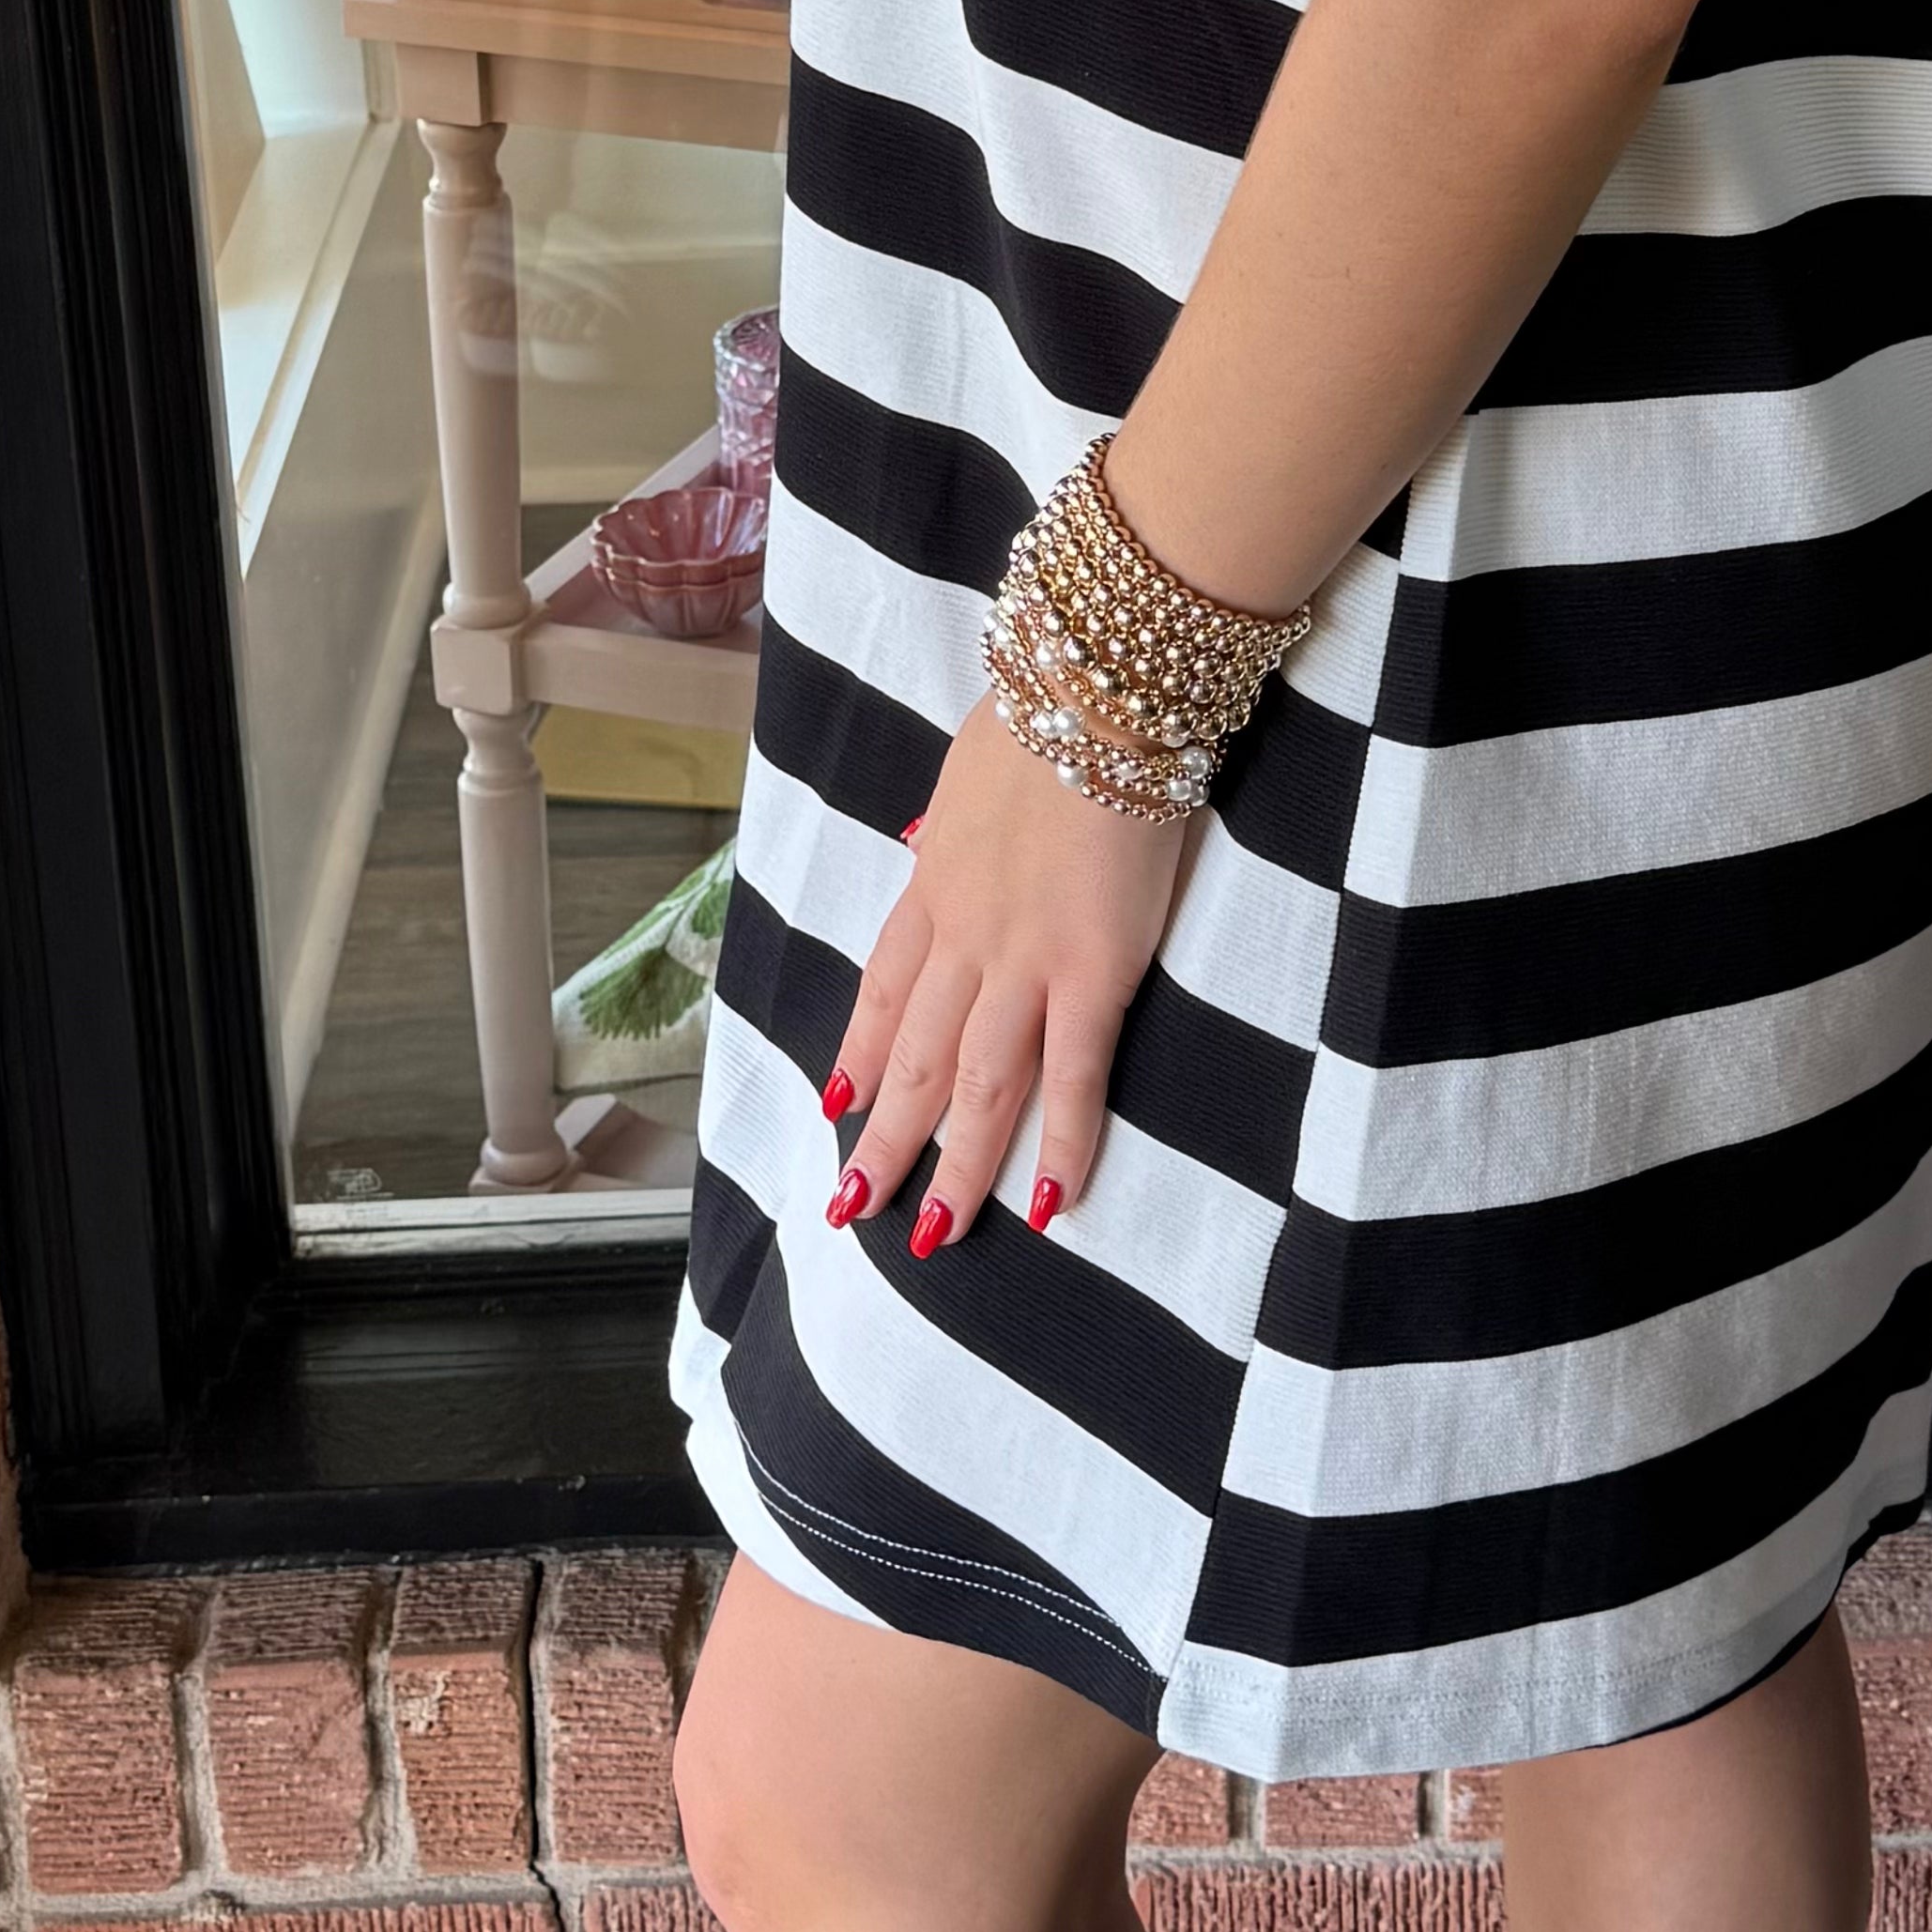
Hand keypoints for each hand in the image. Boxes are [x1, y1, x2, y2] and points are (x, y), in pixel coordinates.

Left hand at [819, 699, 1184, 1250]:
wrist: (1095, 697)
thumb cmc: (1045, 713)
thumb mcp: (969, 770)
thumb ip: (952, 823)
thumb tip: (931, 842)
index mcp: (933, 881)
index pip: (882, 987)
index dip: (857, 1051)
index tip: (836, 1102)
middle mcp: (963, 934)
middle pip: (912, 1055)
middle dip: (883, 1137)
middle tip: (857, 1206)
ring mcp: (1024, 960)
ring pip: (975, 1084)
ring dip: (952, 1165)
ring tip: (933, 1235)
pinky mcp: (1093, 971)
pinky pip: (1072, 1074)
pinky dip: (1061, 1143)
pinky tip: (1051, 1202)